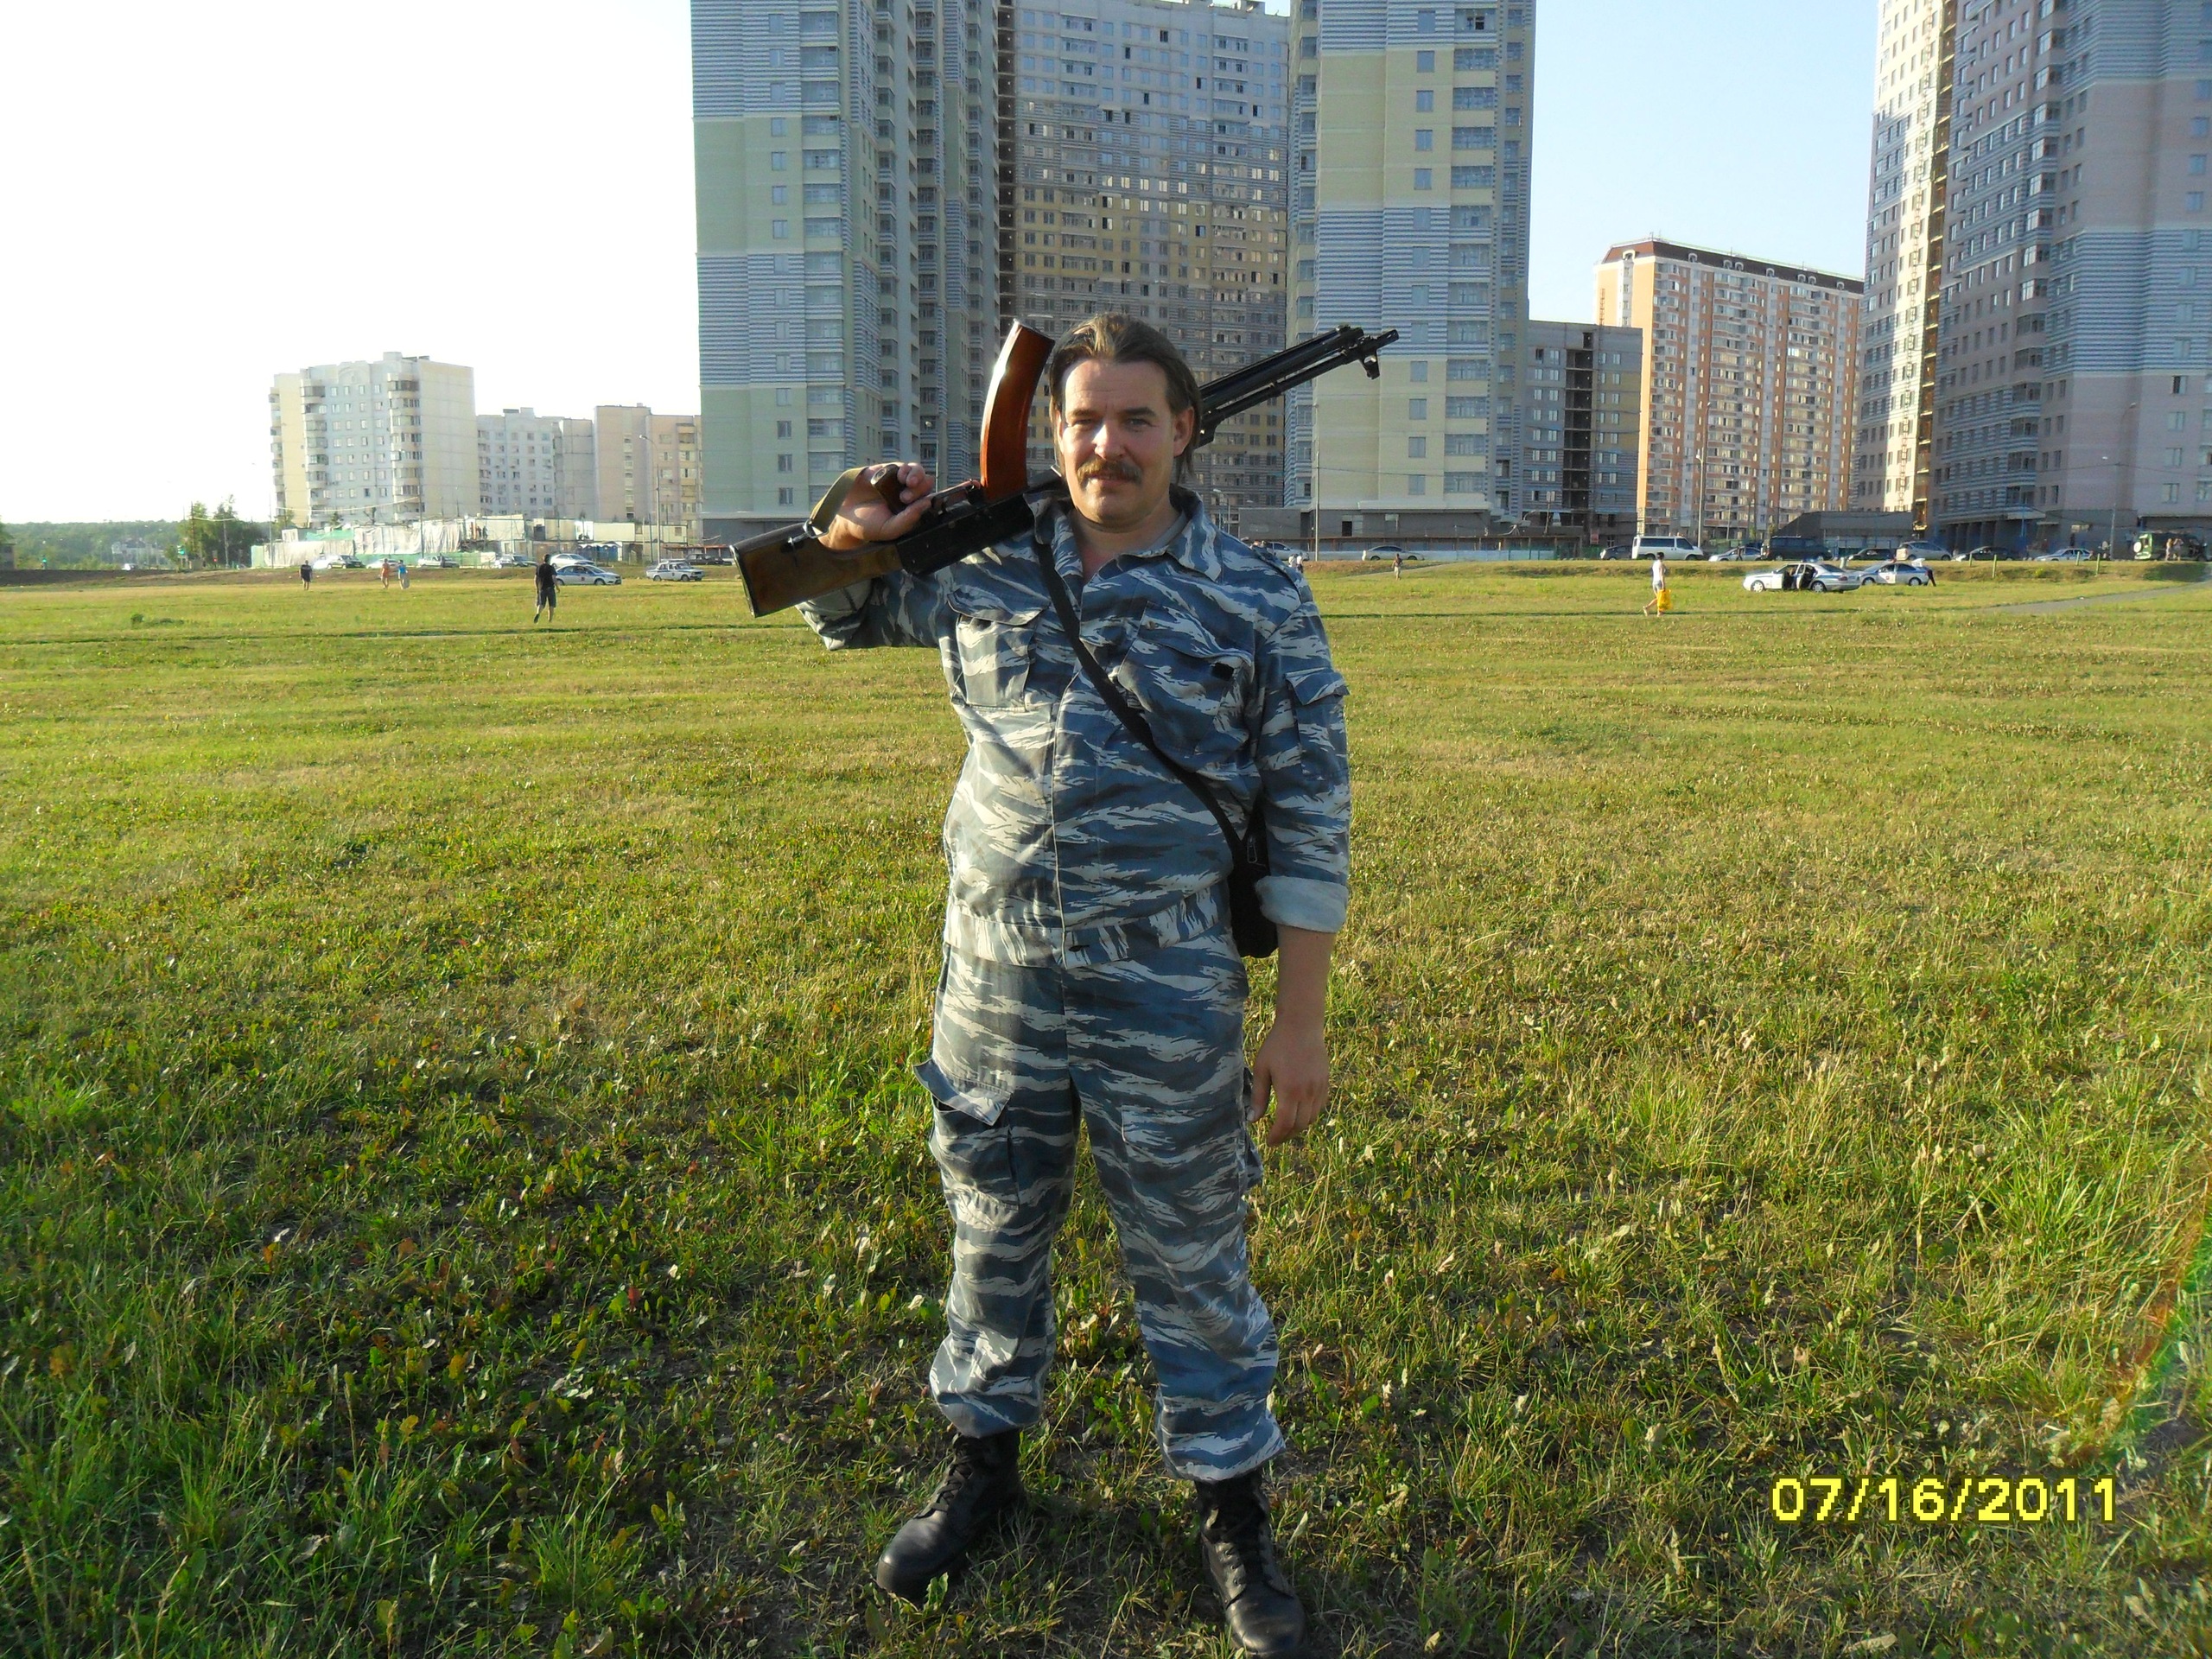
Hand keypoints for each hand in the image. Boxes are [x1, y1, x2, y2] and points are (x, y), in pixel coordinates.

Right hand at [819, 462, 934, 551]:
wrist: (842, 517)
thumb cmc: (868, 526)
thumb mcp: (889, 529)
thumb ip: (908, 519)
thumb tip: (927, 503)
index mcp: (911, 509)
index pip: (929, 499)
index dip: (928, 498)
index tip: (919, 503)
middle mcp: (907, 494)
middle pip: (926, 483)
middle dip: (920, 487)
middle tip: (905, 497)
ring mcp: (896, 481)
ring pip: (917, 471)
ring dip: (916, 474)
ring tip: (908, 483)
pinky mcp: (885, 471)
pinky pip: (899, 466)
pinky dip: (903, 469)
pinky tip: (899, 476)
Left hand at [1250, 1014, 1327, 1145]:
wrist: (1302, 1026)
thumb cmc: (1277, 1045)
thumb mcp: (1261, 1069)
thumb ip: (1259, 1097)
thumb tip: (1253, 1120)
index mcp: (1289, 1090)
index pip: (1285, 1124)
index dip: (1277, 1137)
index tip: (1269, 1141)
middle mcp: (1307, 1092)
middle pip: (1299, 1125)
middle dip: (1287, 1135)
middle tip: (1276, 1137)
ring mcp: (1319, 1088)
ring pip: (1311, 1119)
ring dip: (1298, 1127)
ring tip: (1286, 1127)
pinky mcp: (1326, 1083)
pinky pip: (1319, 1107)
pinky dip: (1309, 1115)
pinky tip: (1299, 1113)